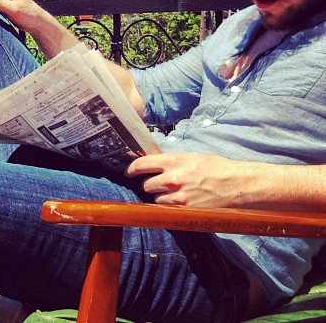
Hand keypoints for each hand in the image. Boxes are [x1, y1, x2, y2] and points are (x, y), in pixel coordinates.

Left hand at [126, 152, 248, 207]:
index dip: (132, 169)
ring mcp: (178, 196)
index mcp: (174, 161)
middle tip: (158, 184)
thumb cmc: (216, 168)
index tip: (129, 172)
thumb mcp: (191, 157)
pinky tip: (180, 202)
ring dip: (160, 197)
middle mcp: (173, 178)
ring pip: (155, 199)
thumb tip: (153, 163)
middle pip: (146, 184)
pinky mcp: (185, 210)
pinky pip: (167, 209)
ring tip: (175, 193)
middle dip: (150, 184)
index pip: (142, 164)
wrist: (237, 185)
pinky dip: (169, 207)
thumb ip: (171, 161)